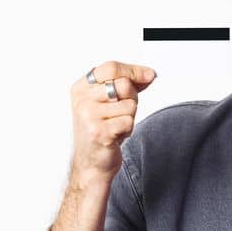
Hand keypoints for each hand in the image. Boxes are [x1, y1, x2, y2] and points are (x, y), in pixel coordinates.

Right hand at [71, 61, 156, 182]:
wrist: (92, 163)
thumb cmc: (102, 130)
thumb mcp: (109, 102)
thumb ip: (126, 85)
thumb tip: (149, 74)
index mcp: (81, 88)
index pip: (110, 67)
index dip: (134, 70)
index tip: (150, 75)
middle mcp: (81, 100)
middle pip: (124, 85)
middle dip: (132, 98)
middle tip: (121, 113)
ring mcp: (88, 115)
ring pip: (130, 104)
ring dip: (129, 117)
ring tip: (115, 126)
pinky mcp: (99, 131)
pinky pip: (129, 122)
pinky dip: (128, 130)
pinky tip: (115, 136)